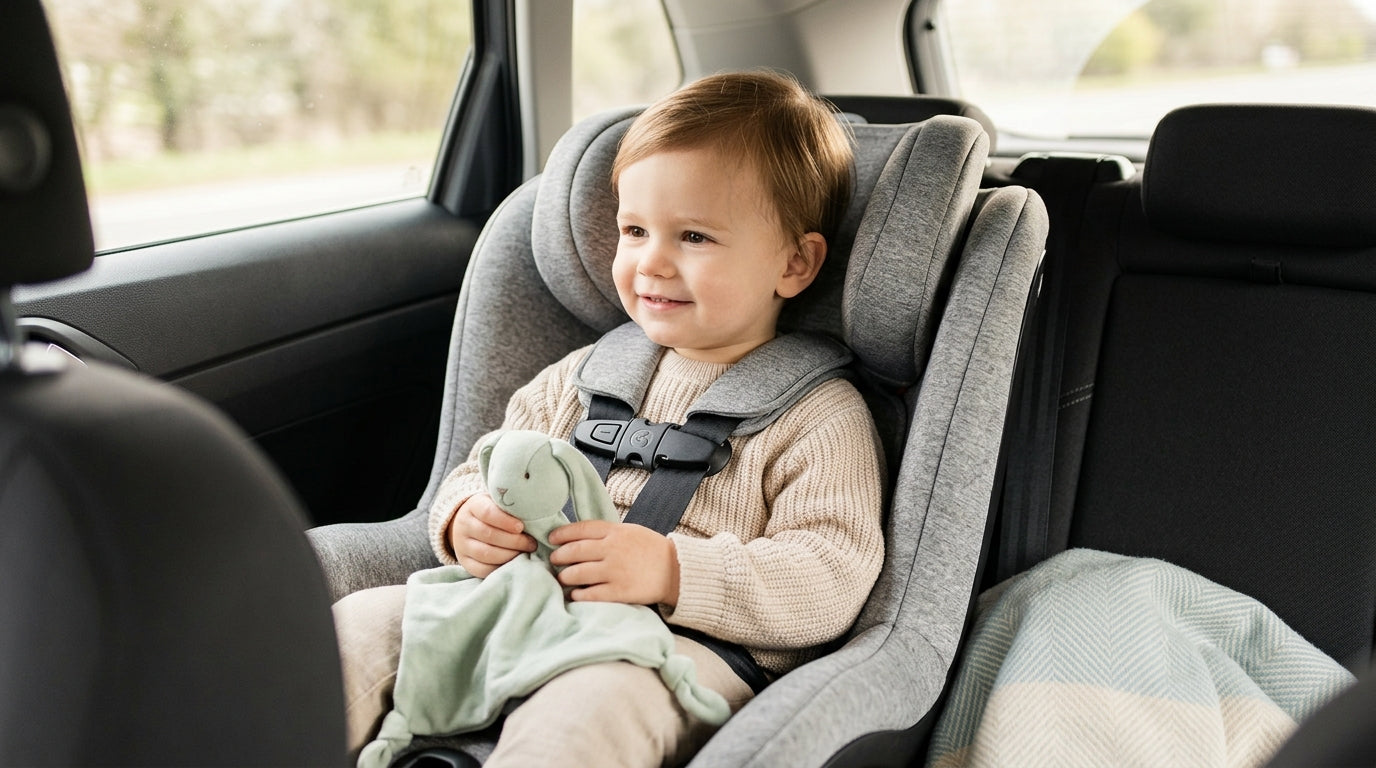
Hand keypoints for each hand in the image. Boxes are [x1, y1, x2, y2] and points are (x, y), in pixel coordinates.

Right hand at [447, 493, 536, 577]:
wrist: (466, 523)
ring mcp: (462, 545)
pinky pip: (481, 569)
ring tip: (525, 553)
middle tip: (532, 544)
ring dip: (509, 555)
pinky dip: (499, 568)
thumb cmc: (492, 512)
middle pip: (488, 535)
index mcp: (473, 506)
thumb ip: (510, 507)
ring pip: (485, 553)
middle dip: (514, 541)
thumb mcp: (497, 502)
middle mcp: (464, 525)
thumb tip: (534, 513)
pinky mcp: (465, 562)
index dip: (505, 521)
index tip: (521, 527)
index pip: (487, 513)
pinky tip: (513, 563)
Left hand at [548, 521, 679, 605]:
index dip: (562, 534)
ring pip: (578, 573)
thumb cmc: (651, 550)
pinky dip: (578, 594)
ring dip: (565, 576)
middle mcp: (613, 550)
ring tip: (562, 578)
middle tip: (554, 560)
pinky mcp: (620, 591)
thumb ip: (606, 533)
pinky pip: (591, 594)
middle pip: (575, 551)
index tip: (552, 539)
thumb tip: (577, 537)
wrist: (676, 570)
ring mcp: (616, 571)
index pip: (581, 529)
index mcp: (616, 532)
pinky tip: (574, 594)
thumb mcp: (630, 532)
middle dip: (559, 556)